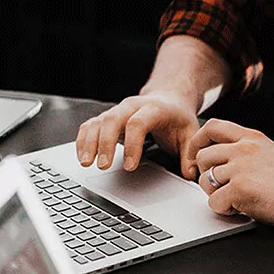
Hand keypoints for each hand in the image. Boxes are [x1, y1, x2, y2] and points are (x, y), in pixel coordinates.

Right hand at [76, 93, 199, 177]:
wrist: (169, 98)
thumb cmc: (178, 117)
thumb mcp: (190, 133)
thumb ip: (190, 154)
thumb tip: (192, 174)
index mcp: (154, 108)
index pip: (138, 124)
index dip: (132, 145)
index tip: (130, 166)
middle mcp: (133, 106)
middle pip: (113, 120)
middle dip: (105, 144)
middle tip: (103, 166)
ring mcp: (118, 110)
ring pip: (98, 121)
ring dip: (90, 142)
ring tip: (86, 163)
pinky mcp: (108, 116)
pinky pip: (90, 124)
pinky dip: (84, 139)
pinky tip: (82, 155)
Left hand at [187, 119, 273, 226]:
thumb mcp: (272, 153)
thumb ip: (249, 151)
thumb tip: (226, 161)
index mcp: (253, 138)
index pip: (213, 127)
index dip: (199, 141)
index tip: (198, 155)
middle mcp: (244, 149)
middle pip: (204, 156)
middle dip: (206, 174)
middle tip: (219, 187)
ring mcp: (241, 168)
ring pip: (205, 180)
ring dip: (215, 194)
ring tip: (235, 200)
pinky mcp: (240, 190)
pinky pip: (214, 202)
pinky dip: (224, 210)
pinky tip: (240, 209)